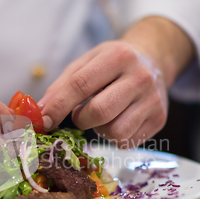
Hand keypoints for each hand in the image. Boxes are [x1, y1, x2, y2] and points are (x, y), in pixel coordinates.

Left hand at [39, 41, 166, 148]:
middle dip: (82, 119)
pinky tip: (117, 120)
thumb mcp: (87, 62)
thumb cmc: (112, 64)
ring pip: (115, 132)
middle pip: (99, 112)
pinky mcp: (159, 120)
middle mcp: (140, 78)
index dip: (58, 106)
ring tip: (103, 115)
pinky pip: (127, 141)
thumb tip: (40, 114)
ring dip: (99, 129)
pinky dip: (114, 136)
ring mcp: (153, 100)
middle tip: (81, 114)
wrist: (154, 61)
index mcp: (118, 56)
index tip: (44, 120)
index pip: (80, 85)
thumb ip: (61, 86)